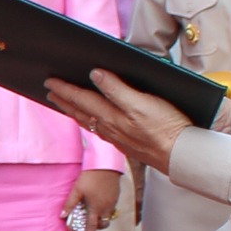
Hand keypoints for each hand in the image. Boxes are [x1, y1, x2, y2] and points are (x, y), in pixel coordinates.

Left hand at [47, 69, 194, 172]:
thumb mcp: (141, 103)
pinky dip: (90, 122)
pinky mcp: (127, 143)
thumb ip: (116, 89)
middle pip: (81, 112)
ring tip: (65, 105)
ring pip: (89, 122)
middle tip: (50, 92)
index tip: (50, 81)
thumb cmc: (165, 129)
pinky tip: (92, 122)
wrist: (180, 156)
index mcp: (110, 116)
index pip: (81, 98)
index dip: (65, 89)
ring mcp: (117, 138)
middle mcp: (110, 128)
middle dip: (64, 101)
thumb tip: (95, 74)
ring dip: (75, 112)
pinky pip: (100, 130)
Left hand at [67, 169, 120, 230]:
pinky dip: (105, 210)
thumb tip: (62, 216)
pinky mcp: (116, 196)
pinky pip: (111, 208)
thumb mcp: (76, 190)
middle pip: (102, 224)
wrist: (105, 165)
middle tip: (87, 225)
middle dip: (96, 228)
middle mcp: (106, 207)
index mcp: (95, 208)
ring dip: (101, 218)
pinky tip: (98, 202)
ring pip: (107, 216)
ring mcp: (112, 202)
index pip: (92, 227)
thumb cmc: (90, 177)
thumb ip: (70, 204)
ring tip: (92, 213)